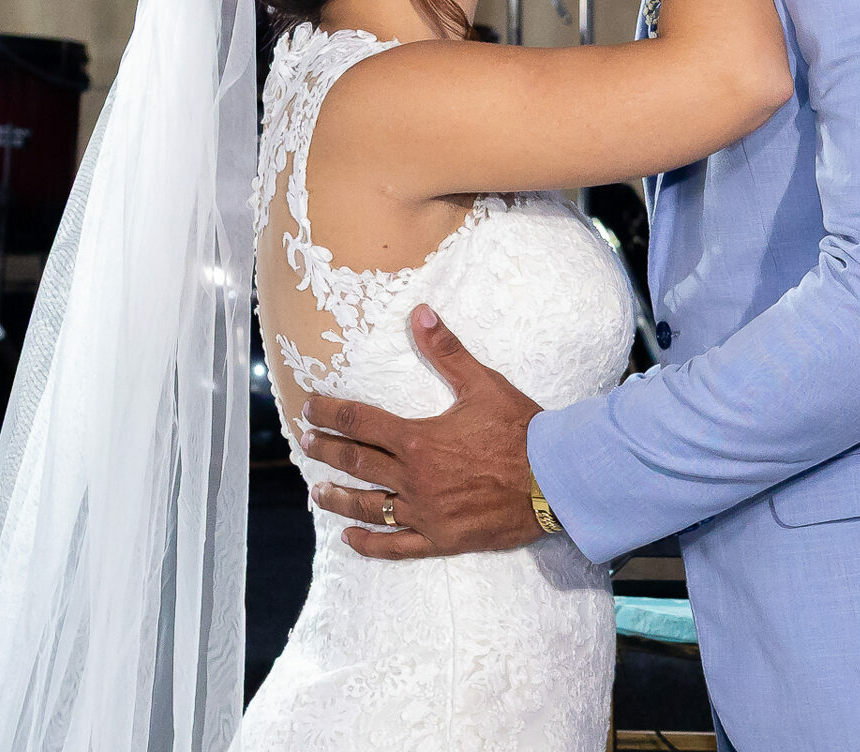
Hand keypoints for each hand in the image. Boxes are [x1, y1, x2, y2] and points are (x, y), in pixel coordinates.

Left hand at [302, 304, 545, 558]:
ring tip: (317, 491)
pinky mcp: (441, 539)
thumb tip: (419, 313)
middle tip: (305, 444)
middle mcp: (413, 477)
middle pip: (355, 463)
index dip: (329, 414)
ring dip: (338, 498)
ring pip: (369, 506)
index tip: (309, 409)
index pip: (359, 422)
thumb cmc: (521, 429)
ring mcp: (425, 512)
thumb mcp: (483, 384)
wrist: (555, 479)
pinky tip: (351, 538)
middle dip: (326, 450)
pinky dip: (370, 543)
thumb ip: (446, 351)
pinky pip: (396, 546)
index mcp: (418, 439)